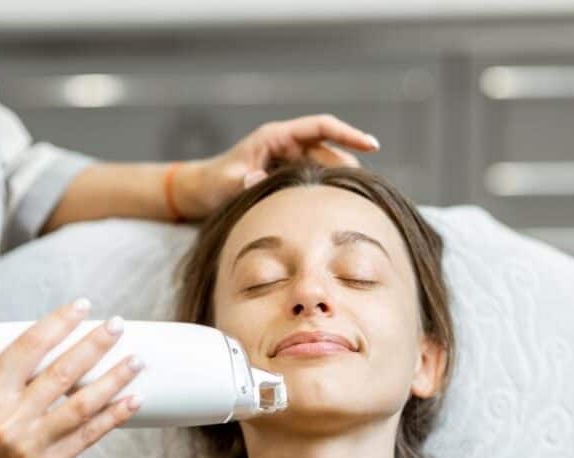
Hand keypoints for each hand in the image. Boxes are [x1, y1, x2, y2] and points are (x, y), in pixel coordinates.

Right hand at [0, 300, 143, 457]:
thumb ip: (10, 381)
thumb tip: (52, 355)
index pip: (29, 347)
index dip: (58, 323)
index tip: (81, 307)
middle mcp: (12, 418)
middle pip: (63, 372)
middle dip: (95, 345)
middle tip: (117, 326)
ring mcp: (32, 445)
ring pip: (83, 405)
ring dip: (115, 380)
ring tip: (135, 361)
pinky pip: (87, 437)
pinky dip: (113, 417)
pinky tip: (132, 401)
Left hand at [176, 113, 379, 218]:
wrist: (201, 193)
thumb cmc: (212, 183)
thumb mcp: (226, 184)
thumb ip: (243, 183)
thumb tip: (259, 182)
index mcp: (276, 137)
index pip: (322, 127)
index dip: (348, 134)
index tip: (372, 144)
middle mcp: (288, 147)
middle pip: (331, 152)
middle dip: (350, 169)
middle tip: (366, 193)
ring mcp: (291, 163)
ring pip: (327, 171)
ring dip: (339, 185)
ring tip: (356, 206)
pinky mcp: (290, 180)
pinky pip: (316, 184)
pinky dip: (327, 195)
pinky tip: (338, 214)